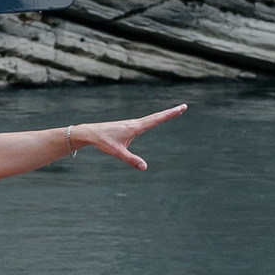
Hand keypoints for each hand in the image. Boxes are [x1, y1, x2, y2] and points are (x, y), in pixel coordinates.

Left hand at [71, 104, 188, 170]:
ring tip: (175, 111)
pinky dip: (154, 118)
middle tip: (184, 107)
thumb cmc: (103, 141)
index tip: (181, 108)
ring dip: (163, 115)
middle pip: (157, 117)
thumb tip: (145, 167)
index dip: (170, 114)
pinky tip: (156, 120)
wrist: (90, 132)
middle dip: (171, 112)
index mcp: (135, 127)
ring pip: (151, 118)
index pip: (157, 120)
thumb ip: (131, 160)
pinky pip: (145, 121)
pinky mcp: (128, 126)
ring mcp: (132, 124)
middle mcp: (135, 123)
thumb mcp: (117, 152)